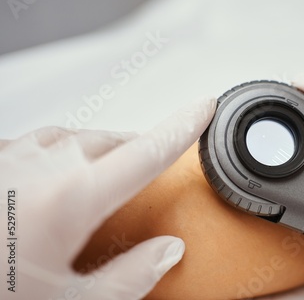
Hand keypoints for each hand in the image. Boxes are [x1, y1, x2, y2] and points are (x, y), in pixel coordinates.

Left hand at [0, 98, 214, 299]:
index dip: (183, 126)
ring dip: (98, 151)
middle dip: (139, 147)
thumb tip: (168, 252)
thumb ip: (130, 277)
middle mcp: (43, 164)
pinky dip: (59, 155)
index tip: (204, 107)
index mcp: (73, 196)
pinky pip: (38, 144)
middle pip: (112, 140)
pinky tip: (52, 180)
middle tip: (153, 165)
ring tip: (106, 174)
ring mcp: (12, 156)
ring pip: (74, 138)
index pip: (148, 151)